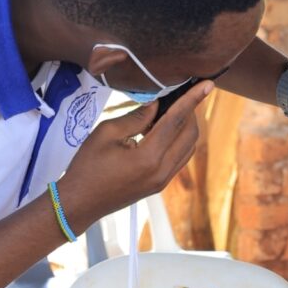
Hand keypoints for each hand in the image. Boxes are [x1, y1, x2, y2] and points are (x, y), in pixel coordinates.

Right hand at [62, 80, 213, 221]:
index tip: (208, 84)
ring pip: (188, 148)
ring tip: (170, 110)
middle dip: (190, 111)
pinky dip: (177, 140)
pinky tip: (162, 129)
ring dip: (185, 127)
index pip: (177, 121)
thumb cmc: (87, 166)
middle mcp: (162, 171)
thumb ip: (136, 117)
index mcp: (149, 157)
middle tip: (179, 94)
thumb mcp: (106, 133)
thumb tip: (157, 104)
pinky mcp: (160, 185)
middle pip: (190, 135)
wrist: (79, 203)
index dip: (193, 99)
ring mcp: (163, 181)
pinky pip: (179, 158)